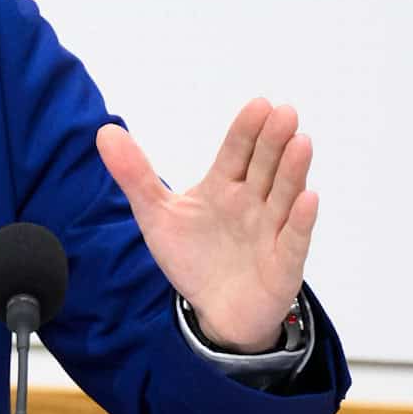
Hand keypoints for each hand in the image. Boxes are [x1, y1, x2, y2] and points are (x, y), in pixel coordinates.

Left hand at [95, 98, 317, 352]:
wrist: (215, 310)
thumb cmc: (192, 256)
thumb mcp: (156, 215)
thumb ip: (134, 175)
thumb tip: (104, 132)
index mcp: (224, 187)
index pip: (237, 152)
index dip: (247, 130)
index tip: (259, 103)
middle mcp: (252, 202)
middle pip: (265, 167)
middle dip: (274, 141)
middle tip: (285, 112)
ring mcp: (271, 231)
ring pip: (284, 195)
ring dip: (293, 170)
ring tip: (301, 142)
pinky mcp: (283, 264)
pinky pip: (293, 239)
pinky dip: (300, 220)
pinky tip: (308, 199)